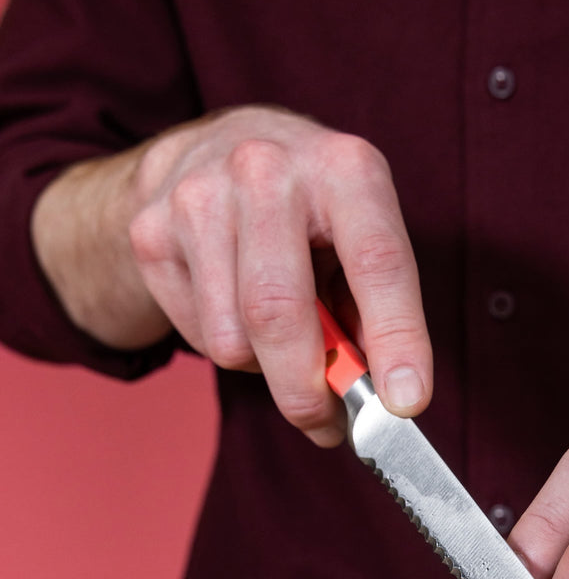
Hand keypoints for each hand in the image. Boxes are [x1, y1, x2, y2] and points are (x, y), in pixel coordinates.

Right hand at [122, 106, 429, 443]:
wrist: (210, 153)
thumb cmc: (308, 212)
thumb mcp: (358, 239)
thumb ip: (374, 313)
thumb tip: (385, 395)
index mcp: (343, 168)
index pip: (378, 262)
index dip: (397, 339)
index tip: (405, 402)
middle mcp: (267, 169)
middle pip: (279, 311)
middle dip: (307, 391)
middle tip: (328, 426)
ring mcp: (200, 196)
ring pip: (233, 340)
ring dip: (266, 369)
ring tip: (283, 342)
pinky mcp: (152, 231)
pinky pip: (200, 337)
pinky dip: (230, 350)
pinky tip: (239, 313)